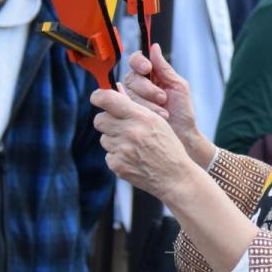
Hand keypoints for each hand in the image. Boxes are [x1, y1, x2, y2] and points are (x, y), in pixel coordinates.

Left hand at [92, 86, 197, 202]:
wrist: (174, 176)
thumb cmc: (167, 146)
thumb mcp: (157, 121)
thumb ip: (135, 108)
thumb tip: (114, 95)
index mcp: (141, 117)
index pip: (107, 99)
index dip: (98, 97)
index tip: (97, 98)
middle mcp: (130, 132)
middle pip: (99, 120)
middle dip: (106, 120)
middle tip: (118, 124)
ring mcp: (122, 150)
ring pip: (104, 138)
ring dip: (114, 140)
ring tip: (132, 145)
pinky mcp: (117, 166)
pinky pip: (108, 155)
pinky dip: (117, 156)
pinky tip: (133, 158)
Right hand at [122, 44, 213, 166]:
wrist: (183, 136)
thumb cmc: (183, 113)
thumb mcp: (179, 87)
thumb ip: (165, 68)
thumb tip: (154, 47)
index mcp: (152, 76)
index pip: (136, 61)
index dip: (139, 62)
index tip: (147, 68)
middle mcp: (139, 87)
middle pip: (131, 78)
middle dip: (148, 88)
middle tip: (163, 98)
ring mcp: (133, 101)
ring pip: (128, 94)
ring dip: (148, 104)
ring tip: (163, 113)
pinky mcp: (128, 115)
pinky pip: (125, 108)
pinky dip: (142, 112)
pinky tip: (154, 117)